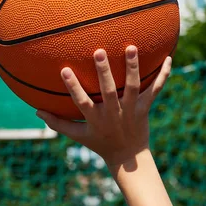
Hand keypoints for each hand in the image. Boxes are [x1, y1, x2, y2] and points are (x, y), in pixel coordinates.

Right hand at [36, 46, 171, 167]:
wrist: (129, 158)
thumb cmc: (99, 142)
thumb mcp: (77, 135)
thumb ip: (57, 123)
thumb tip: (36, 111)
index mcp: (96, 119)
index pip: (82, 101)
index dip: (73, 87)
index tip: (64, 69)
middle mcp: (114, 113)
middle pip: (109, 91)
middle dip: (104, 72)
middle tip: (99, 51)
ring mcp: (132, 110)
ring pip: (134, 87)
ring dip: (133, 67)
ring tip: (131, 47)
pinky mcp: (146, 108)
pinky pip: (156, 90)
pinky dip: (164, 75)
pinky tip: (169, 58)